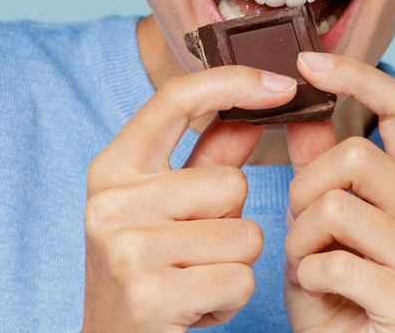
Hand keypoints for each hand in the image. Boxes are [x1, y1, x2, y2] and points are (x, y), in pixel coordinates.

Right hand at [82, 65, 298, 330]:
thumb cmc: (150, 276)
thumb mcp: (168, 211)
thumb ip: (208, 158)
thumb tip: (259, 105)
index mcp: (111, 170)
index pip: (174, 101)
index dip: (232, 83)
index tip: (284, 83)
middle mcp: (110, 203)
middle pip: (230, 182)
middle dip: (232, 222)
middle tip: (193, 255)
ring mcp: (126, 249)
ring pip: (244, 234)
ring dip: (235, 265)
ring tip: (194, 283)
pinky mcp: (151, 295)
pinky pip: (240, 279)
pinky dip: (230, 301)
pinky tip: (196, 311)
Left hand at [282, 52, 394, 332]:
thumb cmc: (333, 294)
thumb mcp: (317, 220)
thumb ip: (319, 163)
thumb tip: (304, 102)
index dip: (356, 75)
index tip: (306, 63)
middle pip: (354, 154)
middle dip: (304, 189)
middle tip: (302, 229)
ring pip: (337, 206)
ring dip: (302, 240)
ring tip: (311, 266)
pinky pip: (335, 263)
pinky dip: (309, 279)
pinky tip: (323, 295)